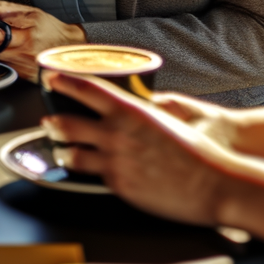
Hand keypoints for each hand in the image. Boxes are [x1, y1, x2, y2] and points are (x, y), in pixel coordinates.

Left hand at [0, 0, 86, 80]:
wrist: (70, 48)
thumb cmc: (52, 30)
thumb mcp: (33, 13)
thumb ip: (8, 8)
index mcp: (27, 38)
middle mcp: (25, 56)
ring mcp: (24, 69)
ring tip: (6, 42)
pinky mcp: (24, 77)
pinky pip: (5, 67)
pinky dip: (5, 59)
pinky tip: (13, 53)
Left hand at [44, 71, 237, 225]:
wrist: (215, 184)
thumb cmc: (199, 151)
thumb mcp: (169, 117)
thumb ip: (144, 111)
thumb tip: (134, 104)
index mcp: (130, 111)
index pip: (87, 89)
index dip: (64, 81)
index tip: (51, 77)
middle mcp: (117, 134)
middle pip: (69, 123)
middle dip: (54, 122)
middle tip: (48, 120)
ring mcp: (114, 162)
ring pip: (72, 154)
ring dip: (63, 150)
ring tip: (61, 149)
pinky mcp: (118, 186)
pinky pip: (92, 176)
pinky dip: (87, 171)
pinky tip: (85, 170)